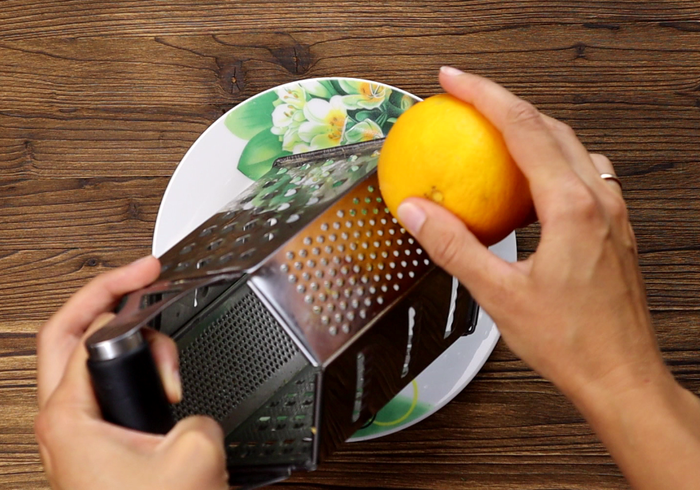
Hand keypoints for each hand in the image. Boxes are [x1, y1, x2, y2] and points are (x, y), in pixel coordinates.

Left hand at [35, 256, 228, 489]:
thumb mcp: (194, 452)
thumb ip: (195, 412)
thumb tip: (188, 416)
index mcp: (70, 415)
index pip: (81, 327)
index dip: (118, 289)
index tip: (145, 271)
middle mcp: (64, 423)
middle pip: (68, 336)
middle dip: (106, 299)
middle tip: (139, 278)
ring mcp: (77, 436)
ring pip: (88, 364)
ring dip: (126, 344)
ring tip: (158, 343)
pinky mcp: (97, 448)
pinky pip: (107, 391)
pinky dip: (133, 374)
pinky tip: (157, 375)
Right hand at [397, 67, 699, 488]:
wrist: (621, 375)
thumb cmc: (572, 342)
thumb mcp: (499, 294)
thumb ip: (454, 246)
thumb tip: (418, 211)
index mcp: (571, 208)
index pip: (523, 129)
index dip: (484, 95)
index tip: (453, 81)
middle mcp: (599, 200)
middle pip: (549, 126)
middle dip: (504, 102)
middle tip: (465, 98)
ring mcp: (612, 212)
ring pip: (570, 146)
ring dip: (530, 129)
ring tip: (494, 132)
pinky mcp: (613, 227)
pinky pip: (581, 173)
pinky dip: (549, 161)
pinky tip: (529, 185)